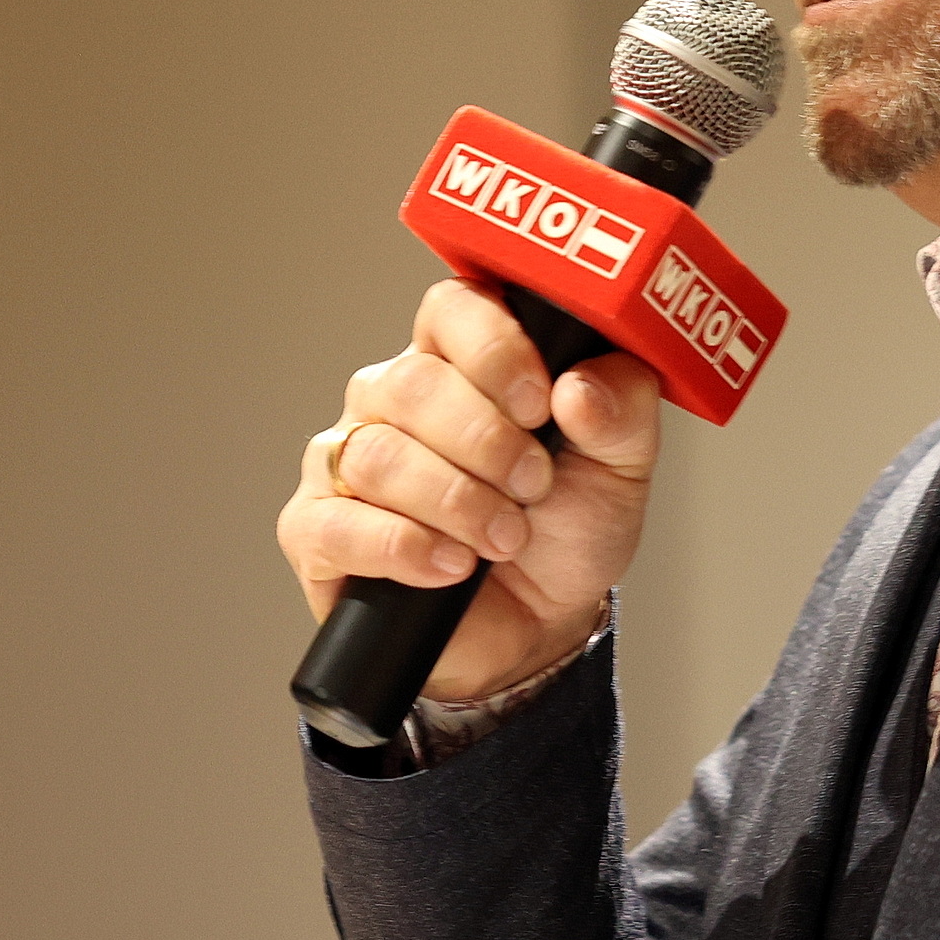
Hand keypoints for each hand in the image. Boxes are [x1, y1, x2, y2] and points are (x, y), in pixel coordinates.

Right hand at [276, 278, 661, 700]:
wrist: (540, 629)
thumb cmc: (568, 530)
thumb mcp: (622, 469)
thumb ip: (621, 412)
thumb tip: (580, 386)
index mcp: (463, 360)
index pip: (452, 309)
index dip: (494, 350)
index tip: (541, 404)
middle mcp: (393, 397)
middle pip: (411, 384)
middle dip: (486, 444)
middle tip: (533, 487)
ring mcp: (345, 460)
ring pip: (377, 455)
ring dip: (455, 503)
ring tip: (504, 539)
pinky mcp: (318, 531)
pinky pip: (335, 525)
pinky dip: (404, 548)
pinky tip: (450, 567)